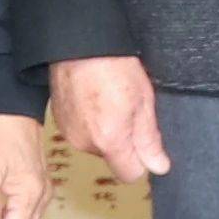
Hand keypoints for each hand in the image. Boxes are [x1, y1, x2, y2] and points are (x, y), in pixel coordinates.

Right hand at [52, 54, 168, 182]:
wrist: (79, 44)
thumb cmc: (115, 67)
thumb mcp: (143, 102)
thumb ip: (149, 140)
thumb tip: (159, 168)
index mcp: (109, 141)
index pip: (130, 174)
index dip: (142, 160)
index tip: (145, 139)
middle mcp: (85, 143)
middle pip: (113, 158)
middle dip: (123, 141)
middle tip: (128, 109)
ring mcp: (69, 133)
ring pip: (97, 144)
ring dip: (105, 130)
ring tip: (109, 99)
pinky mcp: (59, 121)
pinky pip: (81, 132)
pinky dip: (89, 121)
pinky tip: (93, 98)